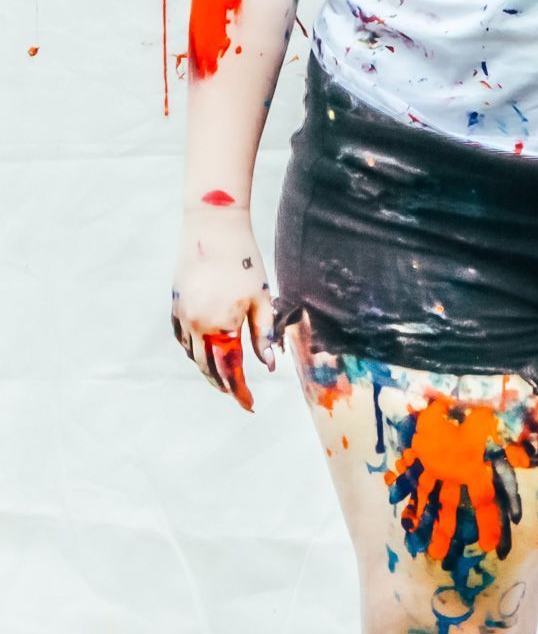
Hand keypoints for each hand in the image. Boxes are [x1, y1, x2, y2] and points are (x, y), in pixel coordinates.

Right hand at [171, 205, 275, 411]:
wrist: (213, 228)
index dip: (240, 391)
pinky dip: (192, 351)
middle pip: (208, 368)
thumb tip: (267, 366)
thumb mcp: (261, 298)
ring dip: (207, 370)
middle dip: (223, 385)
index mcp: (223, 326)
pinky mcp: (175, 306)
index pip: (230, 371)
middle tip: (237, 395)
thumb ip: (263, 334)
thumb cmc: (245, 260)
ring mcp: (183, 316)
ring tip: (222, 378)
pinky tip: (203, 353)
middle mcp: (198, 326)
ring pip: (193, 356)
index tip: (250, 405)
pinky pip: (181, 339)